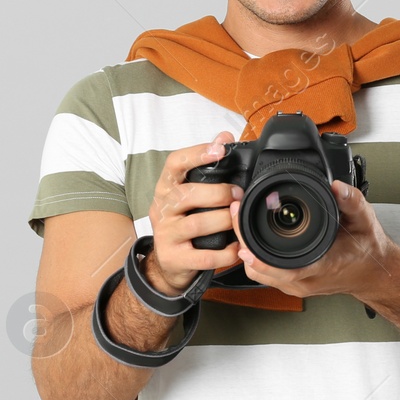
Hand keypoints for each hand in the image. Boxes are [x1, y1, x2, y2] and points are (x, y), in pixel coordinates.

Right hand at [145, 131, 244, 292]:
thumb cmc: (184, 222)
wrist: (168, 263)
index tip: (220, 149)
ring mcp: (166, 234)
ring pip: (197, 223)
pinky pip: (204, 255)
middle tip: (238, 194)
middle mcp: (161, 208)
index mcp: (166, 188)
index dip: (196, 154)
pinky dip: (225, 252)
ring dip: (223, 220)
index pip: (174, 163)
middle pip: (186, 194)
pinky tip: (236, 247)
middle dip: (217, 193)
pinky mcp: (174, 257)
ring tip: (237, 220)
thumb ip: (208, 166)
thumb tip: (225, 136)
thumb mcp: (191, 193)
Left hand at [228, 179, 393, 301]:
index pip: (285, 269)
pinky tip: (250, 235)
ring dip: (245, 249)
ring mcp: (296, 285)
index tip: (242, 237)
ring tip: (239, 219)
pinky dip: (253, 256)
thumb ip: (351, 201)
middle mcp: (305, 280)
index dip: (260, 256)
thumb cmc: (367, 249)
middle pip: (261, 270)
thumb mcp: (365, 220)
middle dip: (243, 241)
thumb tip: (335, 185)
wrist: (373, 271)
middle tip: (235, 211)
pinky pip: (264, 273)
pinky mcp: (291, 284)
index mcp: (322, 266)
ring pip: (258, 273)